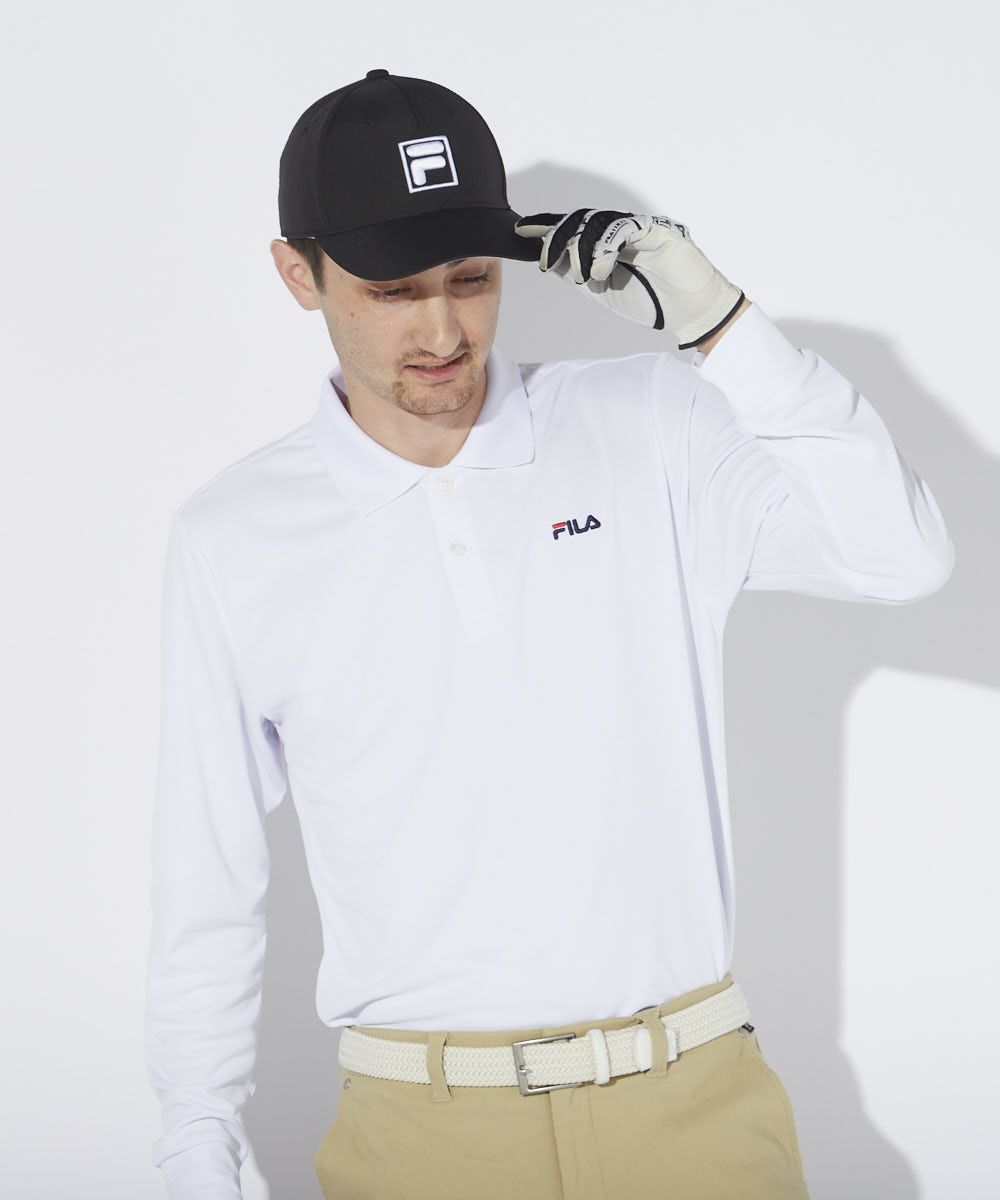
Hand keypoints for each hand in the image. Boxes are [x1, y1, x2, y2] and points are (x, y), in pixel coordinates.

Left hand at [513, 208, 743, 348]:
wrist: (689, 312)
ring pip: (597, 222)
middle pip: (580, 220)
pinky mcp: (657, 229)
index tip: (520, 230)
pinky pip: (623, 229)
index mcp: (605, 242)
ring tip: (581, 277)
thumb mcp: (601, 290)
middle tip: (544, 260)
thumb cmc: (650, 300)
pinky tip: (600, 271)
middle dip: (556, 237)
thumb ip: (577, 273)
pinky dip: (605, 250)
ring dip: (580, 249)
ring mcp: (638, 227)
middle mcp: (620, 230)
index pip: (572, 227)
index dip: (546, 225)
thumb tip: (547, 259)